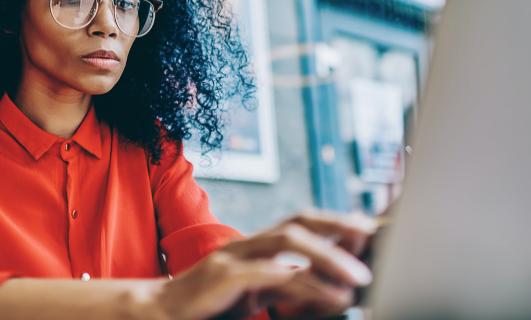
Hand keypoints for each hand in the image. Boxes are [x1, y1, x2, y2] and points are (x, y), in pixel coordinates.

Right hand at [153, 209, 376, 319]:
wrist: (159, 315)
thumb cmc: (209, 308)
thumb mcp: (256, 294)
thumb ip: (288, 286)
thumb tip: (329, 286)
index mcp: (256, 247)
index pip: (300, 222)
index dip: (334, 222)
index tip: (366, 232)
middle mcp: (246, 244)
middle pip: (298, 220)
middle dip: (337, 225)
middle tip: (371, 239)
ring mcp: (233, 257)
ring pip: (287, 240)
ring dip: (328, 255)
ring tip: (357, 276)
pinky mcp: (223, 278)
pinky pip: (269, 274)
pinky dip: (303, 283)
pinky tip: (327, 294)